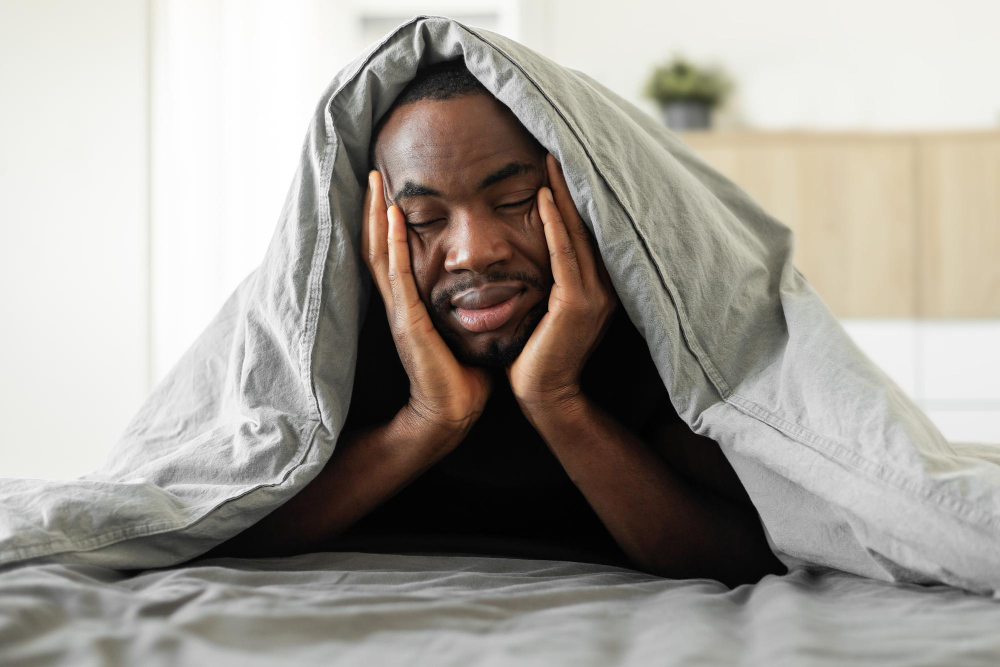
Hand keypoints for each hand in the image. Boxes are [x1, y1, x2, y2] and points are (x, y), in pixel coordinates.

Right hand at [361, 170, 492, 439]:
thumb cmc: (461, 373)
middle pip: (378, 245)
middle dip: (375, 209)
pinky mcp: (408, 322)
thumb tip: (490, 286)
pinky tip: (394, 219)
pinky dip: (395, 244)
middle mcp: (399, 302)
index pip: (393, 252)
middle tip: (374, 173)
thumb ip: (465, 305)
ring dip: (378, 216)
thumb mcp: (462, 328)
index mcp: (411, 303)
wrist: (453, 411)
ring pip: (380, 253)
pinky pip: (398, 275)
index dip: (388, 221)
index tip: (390, 189)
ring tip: (377, 184)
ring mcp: (400, 311)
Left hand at [505, 153, 617, 411]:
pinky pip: (565, 255)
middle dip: (575, 185)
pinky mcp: (576, 305)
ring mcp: (594, 296)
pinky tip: (545, 197)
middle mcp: (603, 286)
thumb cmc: (536, 352)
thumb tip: (533, 243)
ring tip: (553, 157)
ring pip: (579, 233)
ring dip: (565, 194)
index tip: (560, 160)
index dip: (577, 195)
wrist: (543, 395)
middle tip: (559, 144)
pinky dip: (555, 224)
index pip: (589, 230)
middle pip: (589, 224)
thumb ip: (550, 276)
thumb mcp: (547, 305)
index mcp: (599, 285)